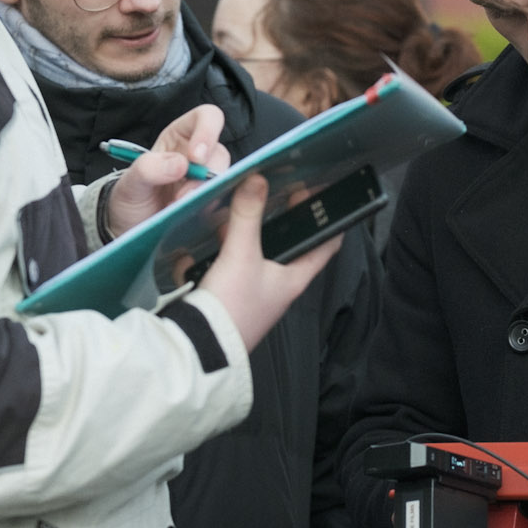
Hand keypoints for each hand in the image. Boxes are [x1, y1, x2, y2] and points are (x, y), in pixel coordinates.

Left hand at [106, 105, 231, 235]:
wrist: (129, 228)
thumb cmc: (131, 198)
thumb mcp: (130, 182)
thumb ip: (148, 168)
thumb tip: (181, 164)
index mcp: (180, 137)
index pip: (207, 118)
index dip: (208, 132)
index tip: (195, 158)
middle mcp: (199, 156)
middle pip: (220, 154)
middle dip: (205, 175)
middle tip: (183, 196)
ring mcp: (208, 181)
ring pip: (226, 179)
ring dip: (205, 195)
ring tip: (180, 209)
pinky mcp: (213, 203)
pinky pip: (225, 202)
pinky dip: (211, 210)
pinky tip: (192, 217)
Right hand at [195, 173, 341, 351]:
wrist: (198, 347)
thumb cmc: (232, 306)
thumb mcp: (241, 255)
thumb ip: (248, 216)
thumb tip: (257, 179)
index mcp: (294, 279)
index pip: (326, 246)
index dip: (330, 221)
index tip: (326, 198)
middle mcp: (279, 287)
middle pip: (290, 246)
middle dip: (284, 220)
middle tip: (280, 192)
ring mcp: (255, 293)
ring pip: (259, 255)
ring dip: (252, 232)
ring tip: (244, 206)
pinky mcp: (230, 297)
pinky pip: (233, 266)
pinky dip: (227, 249)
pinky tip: (214, 236)